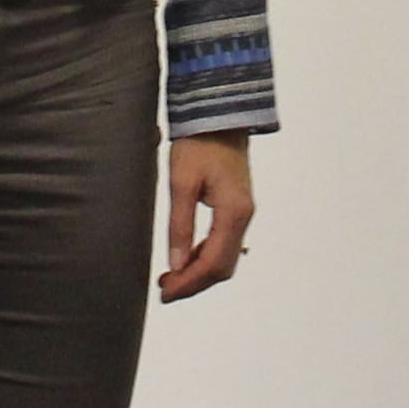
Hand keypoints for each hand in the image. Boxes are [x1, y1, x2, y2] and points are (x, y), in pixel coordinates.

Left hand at [158, 135, 254, 302]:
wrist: (219, 115)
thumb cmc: (199, 143)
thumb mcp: (182, 183)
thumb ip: (180, 225)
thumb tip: (176, 264)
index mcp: (233, 212)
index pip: (213, 263)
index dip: (189, 283)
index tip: (165, 293)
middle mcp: (244, 216)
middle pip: (223, 267)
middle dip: (194, 283)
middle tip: (164, 290)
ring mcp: (243, 213)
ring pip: (225, 258)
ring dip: (199, 272)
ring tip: (170, 276)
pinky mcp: (237, 207)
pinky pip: (225, 243)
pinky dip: (206, 257)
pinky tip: (186, 257)